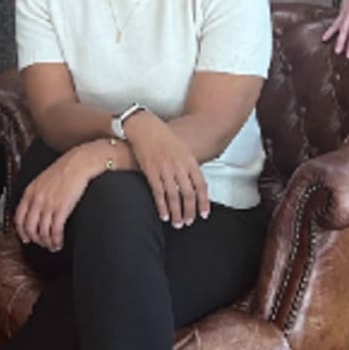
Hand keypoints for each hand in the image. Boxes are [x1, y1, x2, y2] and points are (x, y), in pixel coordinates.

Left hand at [14, 144, 99, 251]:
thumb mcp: (42, 181)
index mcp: (30, 192)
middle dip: (35, 240)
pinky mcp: (61, 209)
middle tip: (42, 244)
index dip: (21, 232)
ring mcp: (48, 205)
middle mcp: (37, 199)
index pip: (19, 218)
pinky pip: (55, 231)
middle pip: (29, 228)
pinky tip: (59, 242)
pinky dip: (56, 240)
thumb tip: (34, 209)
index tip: (26, 239)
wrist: (78, 163)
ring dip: (47, 243)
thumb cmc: (63, 170)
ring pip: (42, 232)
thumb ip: (36, 194)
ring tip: (53, 246)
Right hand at [121, 111, 209, 226]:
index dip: (204, 202)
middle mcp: (179, 165)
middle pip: (188, 194)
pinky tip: (164, 215)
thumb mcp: (181, 148)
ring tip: (177, 223)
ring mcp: (165, 168)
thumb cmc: (162, 136)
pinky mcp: (151, 171)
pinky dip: (162, 206)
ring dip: (176, 213)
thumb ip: (188, 165)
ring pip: (174, 196)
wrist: (144, 126)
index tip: (204, 214)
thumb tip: (193, 183)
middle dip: (189, 211)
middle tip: (188, 222)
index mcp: (189, 160)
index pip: (201, 185)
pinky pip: (158, 193)